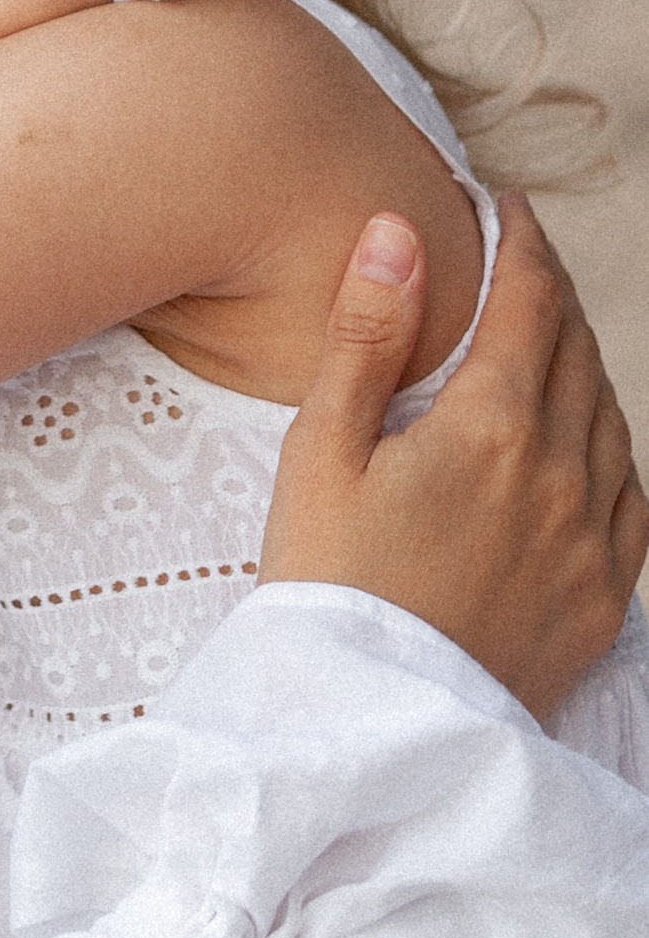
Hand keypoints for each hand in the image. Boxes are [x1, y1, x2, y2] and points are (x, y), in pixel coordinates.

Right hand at [260, 195, 646, 718]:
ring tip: (543, 348)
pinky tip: (582, 447)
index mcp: (493, 425)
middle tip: (518, 267)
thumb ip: (366, 336)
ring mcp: (593, 539)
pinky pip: (631, 497)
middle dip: (549, 295)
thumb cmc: (326, 588)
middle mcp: (562, 472)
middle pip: (576, 351)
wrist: (370, 727)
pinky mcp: (603, 597)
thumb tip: (398, 231)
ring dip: (581, 366)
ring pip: (612, 418)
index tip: (502, 210)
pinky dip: (610, 448)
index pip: (530, 300)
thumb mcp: (320, 454)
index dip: (520, 241)